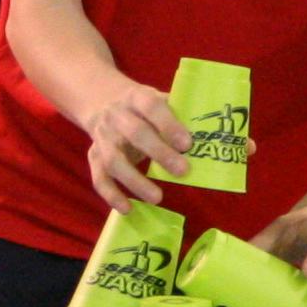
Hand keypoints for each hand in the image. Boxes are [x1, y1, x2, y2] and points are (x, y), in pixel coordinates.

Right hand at [80, 82, 192, 210]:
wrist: (102, 101)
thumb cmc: (142, 107)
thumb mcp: (157, 100)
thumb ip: (179, 114)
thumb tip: (213, 136)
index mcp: (137, 98)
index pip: (152, 107)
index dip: (169, 125)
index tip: (187, 143)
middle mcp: (116, 117)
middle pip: (135, 133)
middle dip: (160, 153)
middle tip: (182, 171)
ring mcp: (103, 138)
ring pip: (113, 160)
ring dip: (135, 180)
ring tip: (157, 198)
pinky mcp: (93, 156)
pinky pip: (99, 178)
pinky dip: (111, 195)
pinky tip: (127, 209)